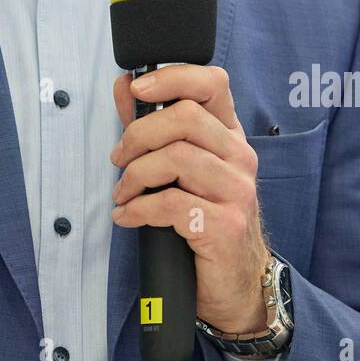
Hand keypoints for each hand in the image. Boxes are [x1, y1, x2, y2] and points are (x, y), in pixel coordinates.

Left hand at [110, 65, 268, 334]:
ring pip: (177, 158)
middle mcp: (240, 156)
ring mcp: (238, 190)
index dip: (172, 77)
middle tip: (119, 158)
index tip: (136, 89)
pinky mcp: (227, 224)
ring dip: (136, 175)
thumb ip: (152, 125)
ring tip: (123, 193)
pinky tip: (127, 216)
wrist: (235, 283)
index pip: (212, 83)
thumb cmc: (204, 218)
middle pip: (186, 118)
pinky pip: (172, 203)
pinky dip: (139, 209)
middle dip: (139, 134)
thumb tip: (124, 85)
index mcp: (229, 135)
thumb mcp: (179, 168)